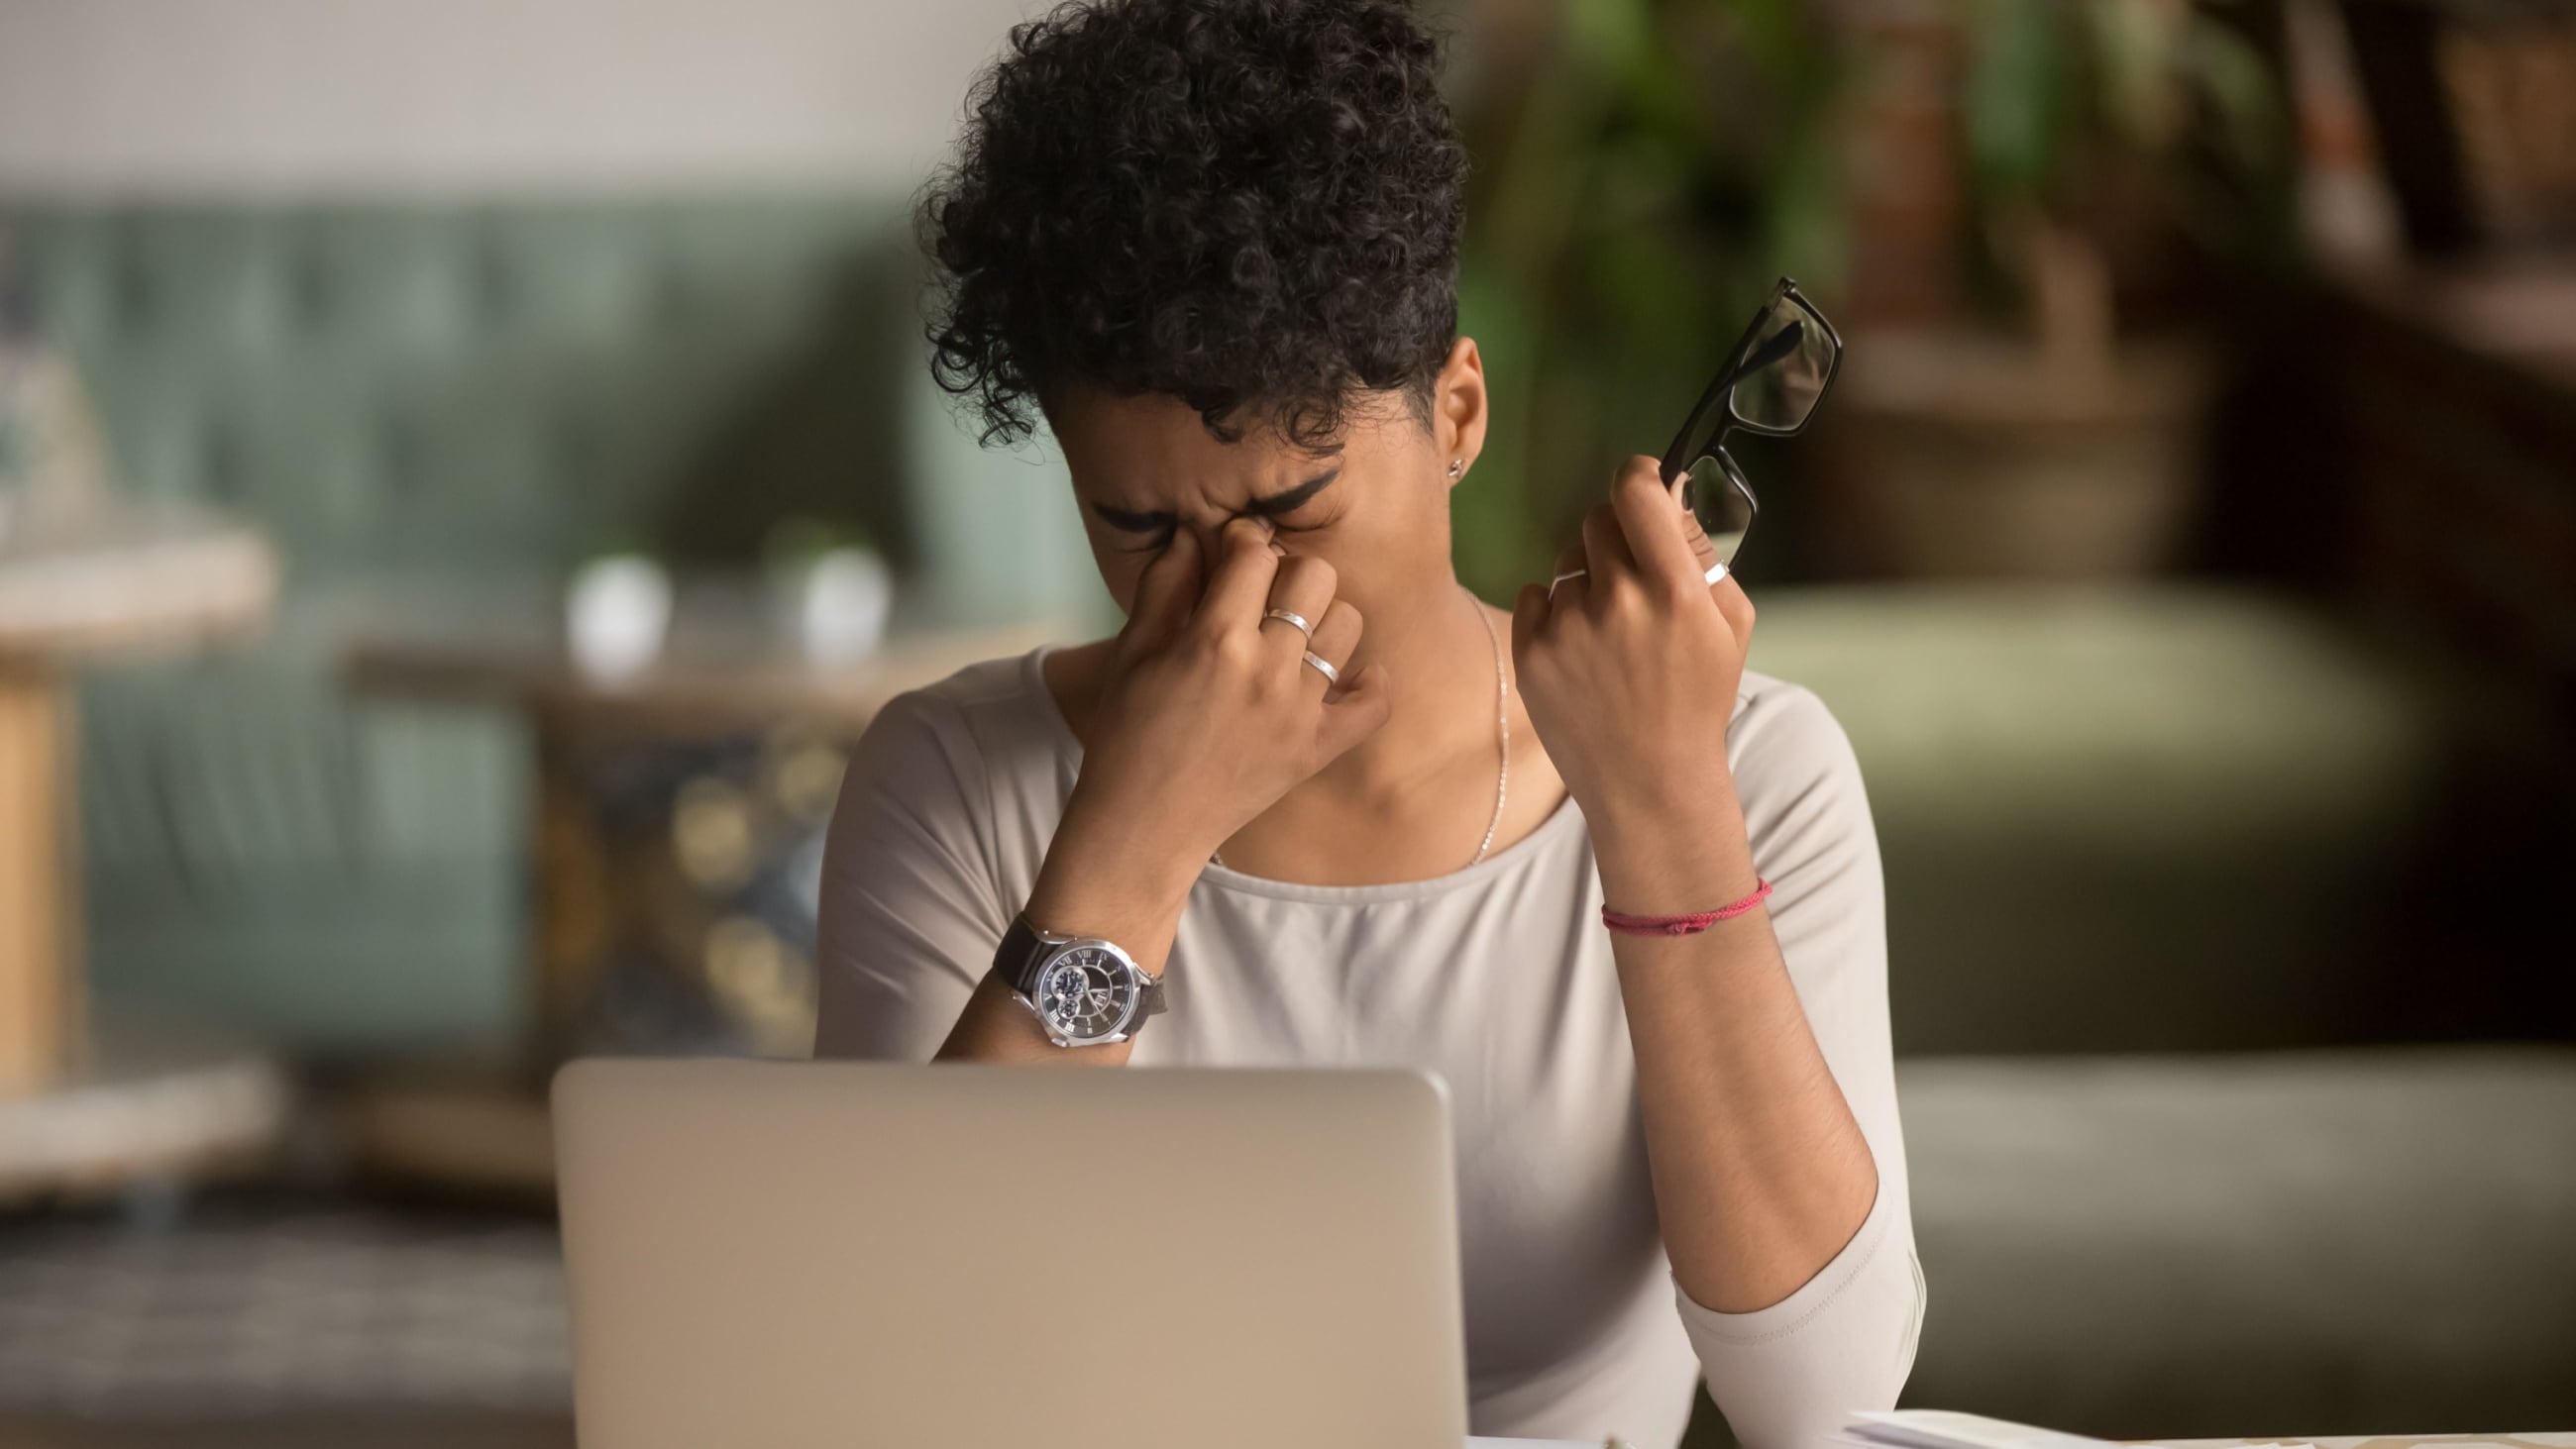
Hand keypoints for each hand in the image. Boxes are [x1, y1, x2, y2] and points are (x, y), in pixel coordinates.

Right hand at [1068, 515, 1394, 864]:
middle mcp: (1266, 669)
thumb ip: (1164, 585)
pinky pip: (1374, 702)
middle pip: (1315, 576)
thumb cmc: (1127, 735)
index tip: (1233, 554)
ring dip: (1322, 620)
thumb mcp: (1133, 652)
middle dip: (1288, 573)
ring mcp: (1300, 711)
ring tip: (1293, 637)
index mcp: (1214, 640)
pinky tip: (1343, 676)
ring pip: (1347, 624)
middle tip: (1263, 596)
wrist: (1145, 825)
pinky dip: (1368, 683)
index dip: (1244, 541)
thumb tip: (1194, 532)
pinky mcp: (1319, 748)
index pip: (1255, 553)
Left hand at [1512, 455, 1754, 829]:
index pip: (1636, 492)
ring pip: (1568, 563)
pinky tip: (1580, 649)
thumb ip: (1701, 555)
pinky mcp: (1531, 652)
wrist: (1649, 782)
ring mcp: (1567, 628)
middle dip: (1617, 536)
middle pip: (1598, 519)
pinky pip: (1536, 596)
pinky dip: (1555, 612)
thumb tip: (1669, 497)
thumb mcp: (1732, 625)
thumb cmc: (1699, 700)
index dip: (1638, 479)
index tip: (1643, 489)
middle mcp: (1616, 601)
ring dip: (1588, 580)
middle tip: (1633, 575)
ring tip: (1610, 630)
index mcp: (1673, 590)